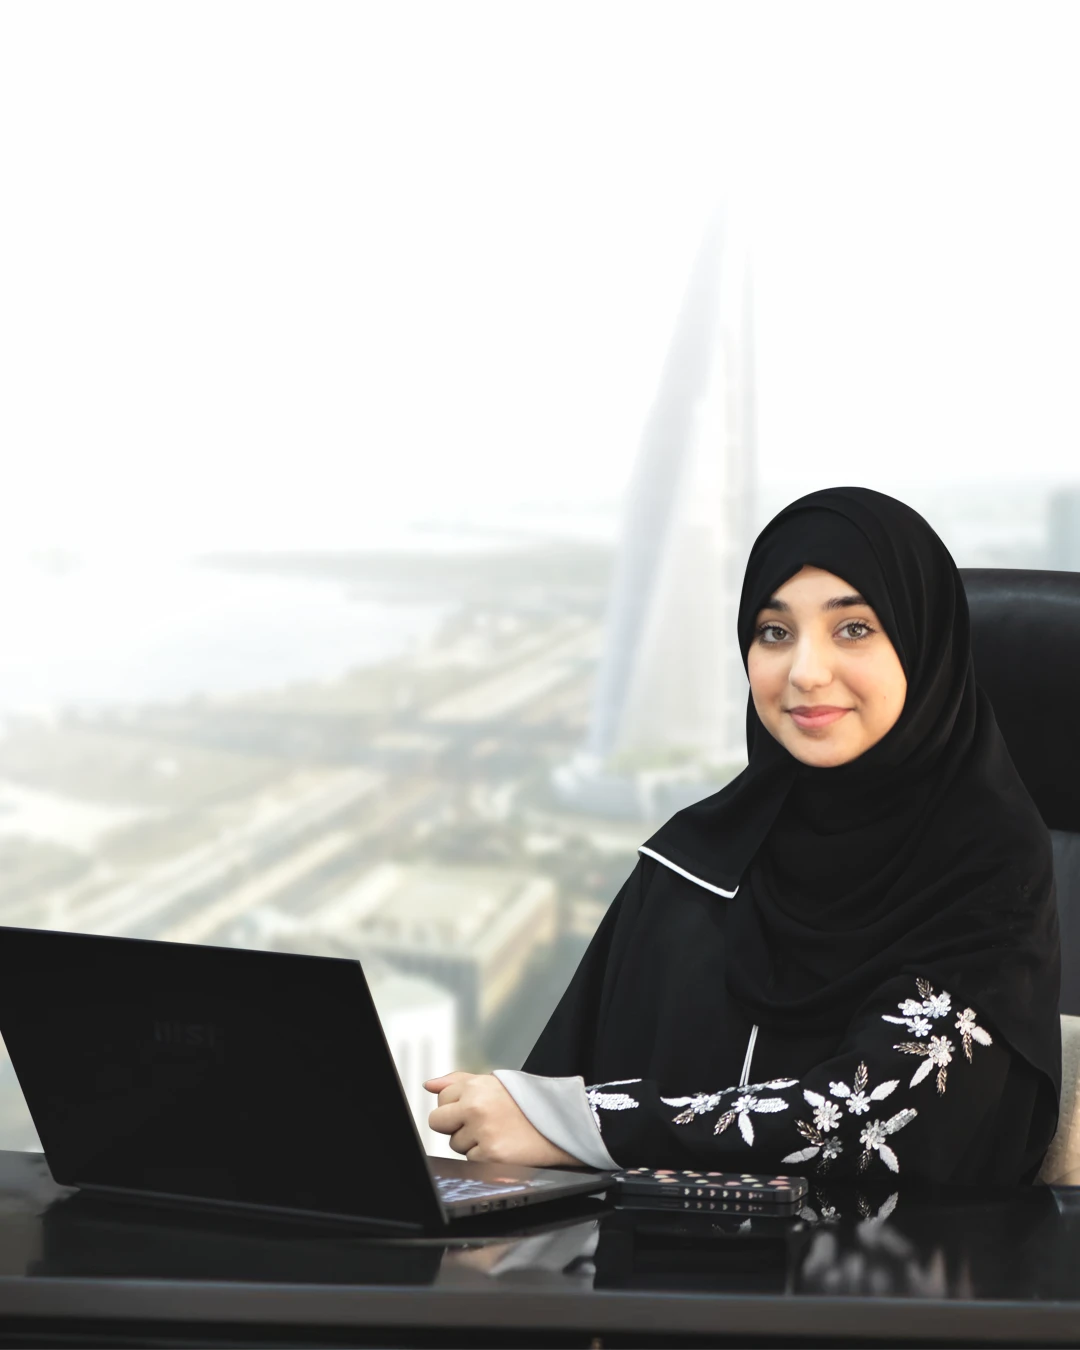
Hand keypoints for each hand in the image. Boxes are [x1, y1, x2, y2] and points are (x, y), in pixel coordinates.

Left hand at [424, 1070, 581, 1166]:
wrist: (561, 1124)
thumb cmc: (528, 1103)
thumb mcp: (495, 1083)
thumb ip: (458, 1081)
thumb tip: (429, 1085)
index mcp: (476, 1086)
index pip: (441, 1099)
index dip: (456, 1106)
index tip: (473, 1109)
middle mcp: (475, 1106)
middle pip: (438, 1122)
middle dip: (453, 1125)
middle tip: (479, 1124)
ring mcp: (482, 1131)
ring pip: (455, 1144)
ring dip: (471, 1142)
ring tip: (497, 1132)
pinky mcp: (490, 1154)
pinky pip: (470, 1160)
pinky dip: (484, 1157)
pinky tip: (503, 1145)